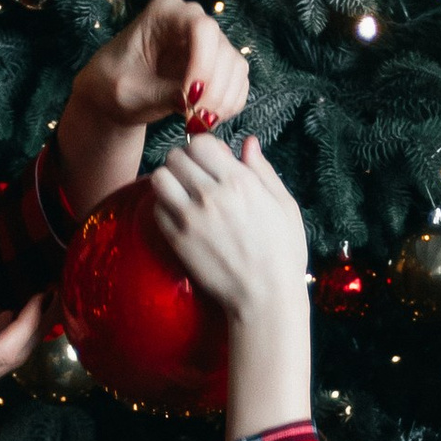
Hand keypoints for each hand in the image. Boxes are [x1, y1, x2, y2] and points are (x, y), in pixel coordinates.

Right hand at [0, 257, 44, 440]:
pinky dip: (3, 347)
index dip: (30, 321)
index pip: (3, 348)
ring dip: (23, 338)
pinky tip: (0, 321)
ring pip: (2, 369)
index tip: (43, 291)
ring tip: (35, 302)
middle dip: (38, 327)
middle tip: (54, 291)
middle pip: (12, 361)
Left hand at [71, 0, 252, 144]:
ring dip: (223, 100)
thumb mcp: (131, 91)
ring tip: (198, 122)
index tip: (189, 98)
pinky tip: (205, 118)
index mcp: (164, 11)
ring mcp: (209, 41)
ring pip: (236, 67)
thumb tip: (197, 101)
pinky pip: (238, 82)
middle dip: (213, 89)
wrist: (113, 93)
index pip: (202, 28)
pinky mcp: (218, 63)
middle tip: (194, 119)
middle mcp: (192, 19)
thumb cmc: (113, 85)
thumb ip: (165, 93)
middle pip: (223, 50)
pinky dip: (228, 104)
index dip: (203, 64)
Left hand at [148, 130, 306, 317]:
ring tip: (182, 194)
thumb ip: (263, 171)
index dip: (204, 149)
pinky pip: (156, 209)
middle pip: (175, 157)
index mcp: (239, 181)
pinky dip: (164, 207)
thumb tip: (248, 144)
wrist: (265, 297)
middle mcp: (210, 194)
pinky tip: (180, 216)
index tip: (211, 161)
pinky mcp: (176, 240)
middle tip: (194, 177)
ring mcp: (190, 217)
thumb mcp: (285, 206)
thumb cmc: (282, 253)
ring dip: (169, 181)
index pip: (200, 142)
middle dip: (184, 162)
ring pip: (159, 179)